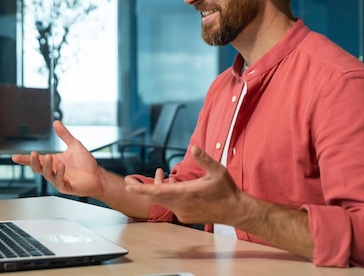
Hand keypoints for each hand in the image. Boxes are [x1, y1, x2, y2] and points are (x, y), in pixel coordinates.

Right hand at [12, 121, 104, 197]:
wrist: (97, 176)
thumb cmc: (86, 163)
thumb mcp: (74, 145)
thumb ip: (64, 135)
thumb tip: (56, 122)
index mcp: (54, 162)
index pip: (37, 161)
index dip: (25, 159)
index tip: (14, 157)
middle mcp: (54, 171)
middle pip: (38, 168)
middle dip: (33, 162)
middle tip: (33, 154)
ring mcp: (59, 180)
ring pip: (47, 174)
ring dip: (46, 165)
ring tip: (49, 156)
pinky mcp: (66, 186)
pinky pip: (59, 181)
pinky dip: (59, 173)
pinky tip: (61, 166)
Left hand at [124, 145, 240, 224]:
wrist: (235, 210)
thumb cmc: (226, 190)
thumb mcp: (217, 171)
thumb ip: (204, 159)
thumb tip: (193, 147)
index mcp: (186, 193)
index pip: (158, 192)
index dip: (141, 189)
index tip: (128, 186)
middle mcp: (181, 205)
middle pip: (155, 197)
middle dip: (141, 188)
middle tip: (129, 181)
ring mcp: (182, 212)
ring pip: (163, 200)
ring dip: (157, 188)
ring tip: (159, 174)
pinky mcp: (185, 216)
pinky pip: (170, 204)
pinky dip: (167, 194)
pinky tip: (172, 183)